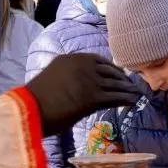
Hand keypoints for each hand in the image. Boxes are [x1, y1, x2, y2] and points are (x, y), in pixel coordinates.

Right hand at [25, 54, 141, 136]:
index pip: (97, 60)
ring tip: (136, 94)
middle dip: (121, 78)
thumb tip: (77, 85)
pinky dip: (126, 99)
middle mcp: (82, 65)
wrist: (31, 109)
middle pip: (109, 70)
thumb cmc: (35, 99)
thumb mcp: (51, 77)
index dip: (111, 68)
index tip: (118, 74)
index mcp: (71, 58)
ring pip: (115, 84)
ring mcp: (89, 80)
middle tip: (131, 85)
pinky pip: (115, 97)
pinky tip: (132, 102)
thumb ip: (66, 76)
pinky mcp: (94, 97)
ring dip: (127, 90)